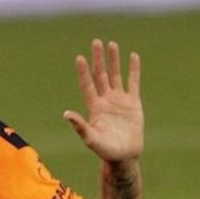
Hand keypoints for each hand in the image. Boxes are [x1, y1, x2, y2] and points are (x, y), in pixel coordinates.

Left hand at [63, 39, 143, 165]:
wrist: (124, 156)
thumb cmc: (105, 150)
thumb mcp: (90, 138)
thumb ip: (80, 126)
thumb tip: (65, 114)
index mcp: (94, 107)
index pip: (88, 84)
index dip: (84, 72)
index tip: (80, 57)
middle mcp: (105, 100)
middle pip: (101, 75)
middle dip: (98, 59)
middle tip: (96, 42)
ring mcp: (119, 100)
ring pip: (116, 75)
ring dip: (114, 60)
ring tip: (112, 44)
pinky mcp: (133, 103)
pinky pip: (133, 82)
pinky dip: (134, 70)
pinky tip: (133, 56)